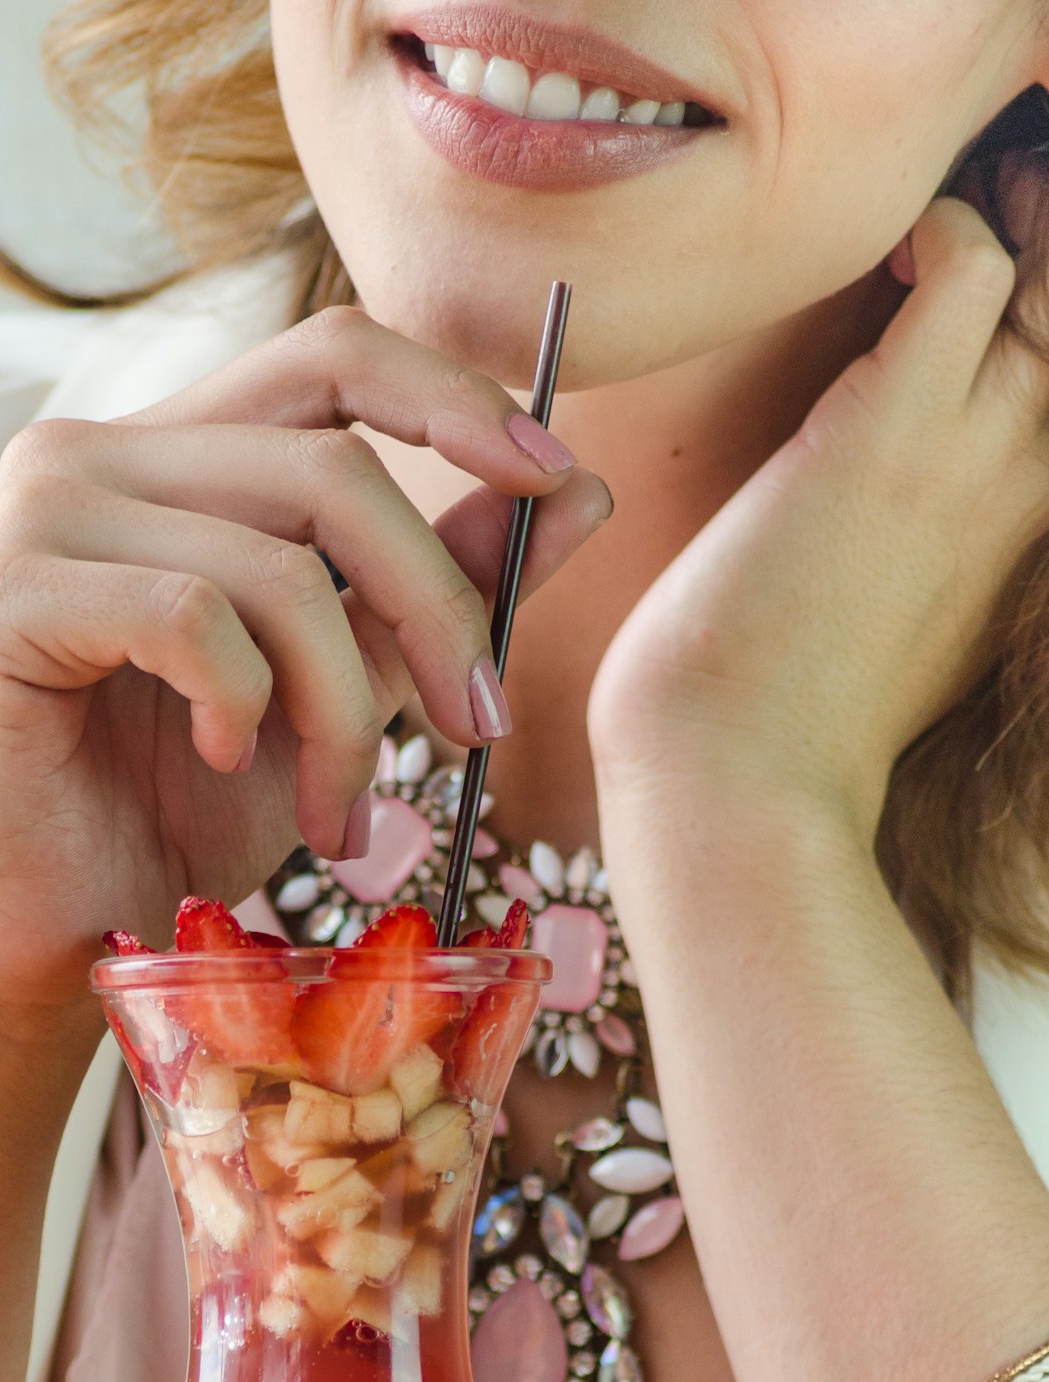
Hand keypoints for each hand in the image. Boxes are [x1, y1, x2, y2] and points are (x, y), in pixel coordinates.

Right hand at [0, 308, 609, 1009]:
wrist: (43, 943)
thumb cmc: (174, 821)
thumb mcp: (341, 694)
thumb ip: (434, 592)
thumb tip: (581, 488)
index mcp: (172, 454)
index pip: (332, 355)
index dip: (454, 398)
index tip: (552, 479)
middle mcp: (93, 454)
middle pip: (332, 464)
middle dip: (436, 607)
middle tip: (477, 730)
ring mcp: (39, 517)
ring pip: (278, 563)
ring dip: (344, 707)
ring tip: (336, 812)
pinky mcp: (5, 599)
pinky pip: (194, 620)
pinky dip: (241, 708)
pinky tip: (217, 763)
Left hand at [588, 198, 1048, 841]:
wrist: (739, 784)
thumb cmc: (788, 718)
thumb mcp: (899, 631)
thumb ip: (934, 556)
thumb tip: (910, 520)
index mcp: (1032, 522)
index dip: (1046, 317)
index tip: (991, 298)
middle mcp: (1035, 476)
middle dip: (1047, 243)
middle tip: (966, 246)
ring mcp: (982, 447)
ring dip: (1007, 220)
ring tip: (930, 246)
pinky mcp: (898, 426)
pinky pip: (968, 263)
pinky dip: (938, 231)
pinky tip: (884, 262)